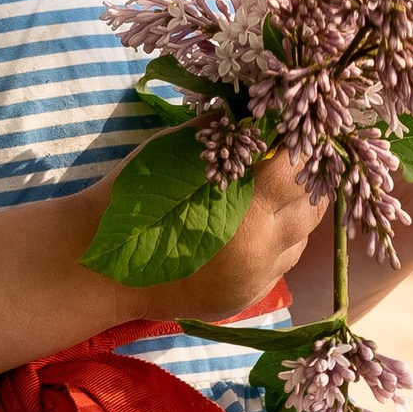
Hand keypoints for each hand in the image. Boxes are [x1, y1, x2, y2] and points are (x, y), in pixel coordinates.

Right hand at [96, 149, 323, 327]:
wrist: (100, 268)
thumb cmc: (133, 199)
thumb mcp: (177, 151)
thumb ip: (222, 131)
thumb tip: (256, 112)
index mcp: (249, 208)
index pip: (299, 168)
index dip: (301, 145)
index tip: (296, 130)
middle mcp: (263, 249)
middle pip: (312, 207)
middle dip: (306, 180)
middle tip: (290, 160)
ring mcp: (256, 279)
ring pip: (301, 239)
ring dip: (293, 214)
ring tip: (271, 195)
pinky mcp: (245, 299)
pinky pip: (279, 266)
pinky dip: (275, 245)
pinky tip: (251, 230)